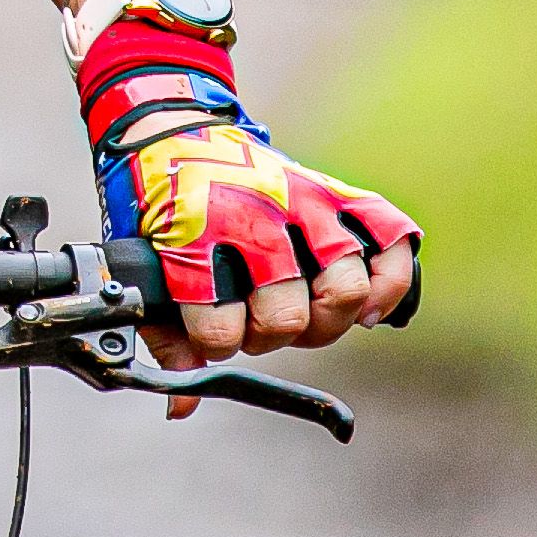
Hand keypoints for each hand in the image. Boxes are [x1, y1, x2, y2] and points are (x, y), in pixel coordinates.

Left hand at [101, 113, 419, 404]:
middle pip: (288, 315)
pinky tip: (369, 306)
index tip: (212, 330)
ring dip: (327, 317)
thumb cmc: (162, 209)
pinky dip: (391, 280)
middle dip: (272, 334)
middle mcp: (255, 220)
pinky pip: (389, 237)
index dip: (217, 345)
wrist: (174, 130)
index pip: (219, 328)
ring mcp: (301, 202)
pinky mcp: (334, 190)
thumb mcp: (146, 268)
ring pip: (344, 285)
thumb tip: (182, 406)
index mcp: (196, 240)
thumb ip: (166, 337)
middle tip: (260, 320)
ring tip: (308, 312)